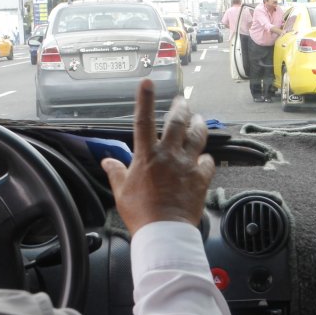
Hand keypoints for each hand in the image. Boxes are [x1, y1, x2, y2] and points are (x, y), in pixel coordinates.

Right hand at [102, 80, 214, 232]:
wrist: (164, 232)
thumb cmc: (141, 213)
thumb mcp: (121, 191)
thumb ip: (116, 172)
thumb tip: (107, 161)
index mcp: (146, 156)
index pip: (144, 121)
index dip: (145, 100)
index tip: (147, 82)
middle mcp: (169, 155)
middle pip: (178, 122)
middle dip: (181, 107)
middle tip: (182, 101)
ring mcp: (187, 165)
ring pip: (198, 136)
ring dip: (199, 125)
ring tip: (199, 120)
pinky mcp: (201, 178)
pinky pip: (208, 161)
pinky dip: (206, 158)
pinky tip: (204, 158)